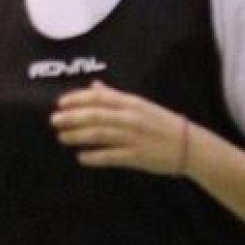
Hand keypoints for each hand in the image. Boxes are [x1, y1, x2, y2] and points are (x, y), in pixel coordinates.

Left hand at [52, 81, 189, 175]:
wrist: (189, 145)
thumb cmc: (162, 124)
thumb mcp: (140, 105)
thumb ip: (115, 96)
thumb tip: (94, 87)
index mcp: (131, 103)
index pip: (99, 98)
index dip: (77, 99)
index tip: (61, 103)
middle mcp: (131, 118)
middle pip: (96, 115)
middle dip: (72, 117)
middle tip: (54, 121)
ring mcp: (134, 137)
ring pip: (100, 134)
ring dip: (78, 135)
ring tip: (62, 137)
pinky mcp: (137, 157)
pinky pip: (111, 156)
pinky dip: (94, 157)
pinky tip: (81, 157)